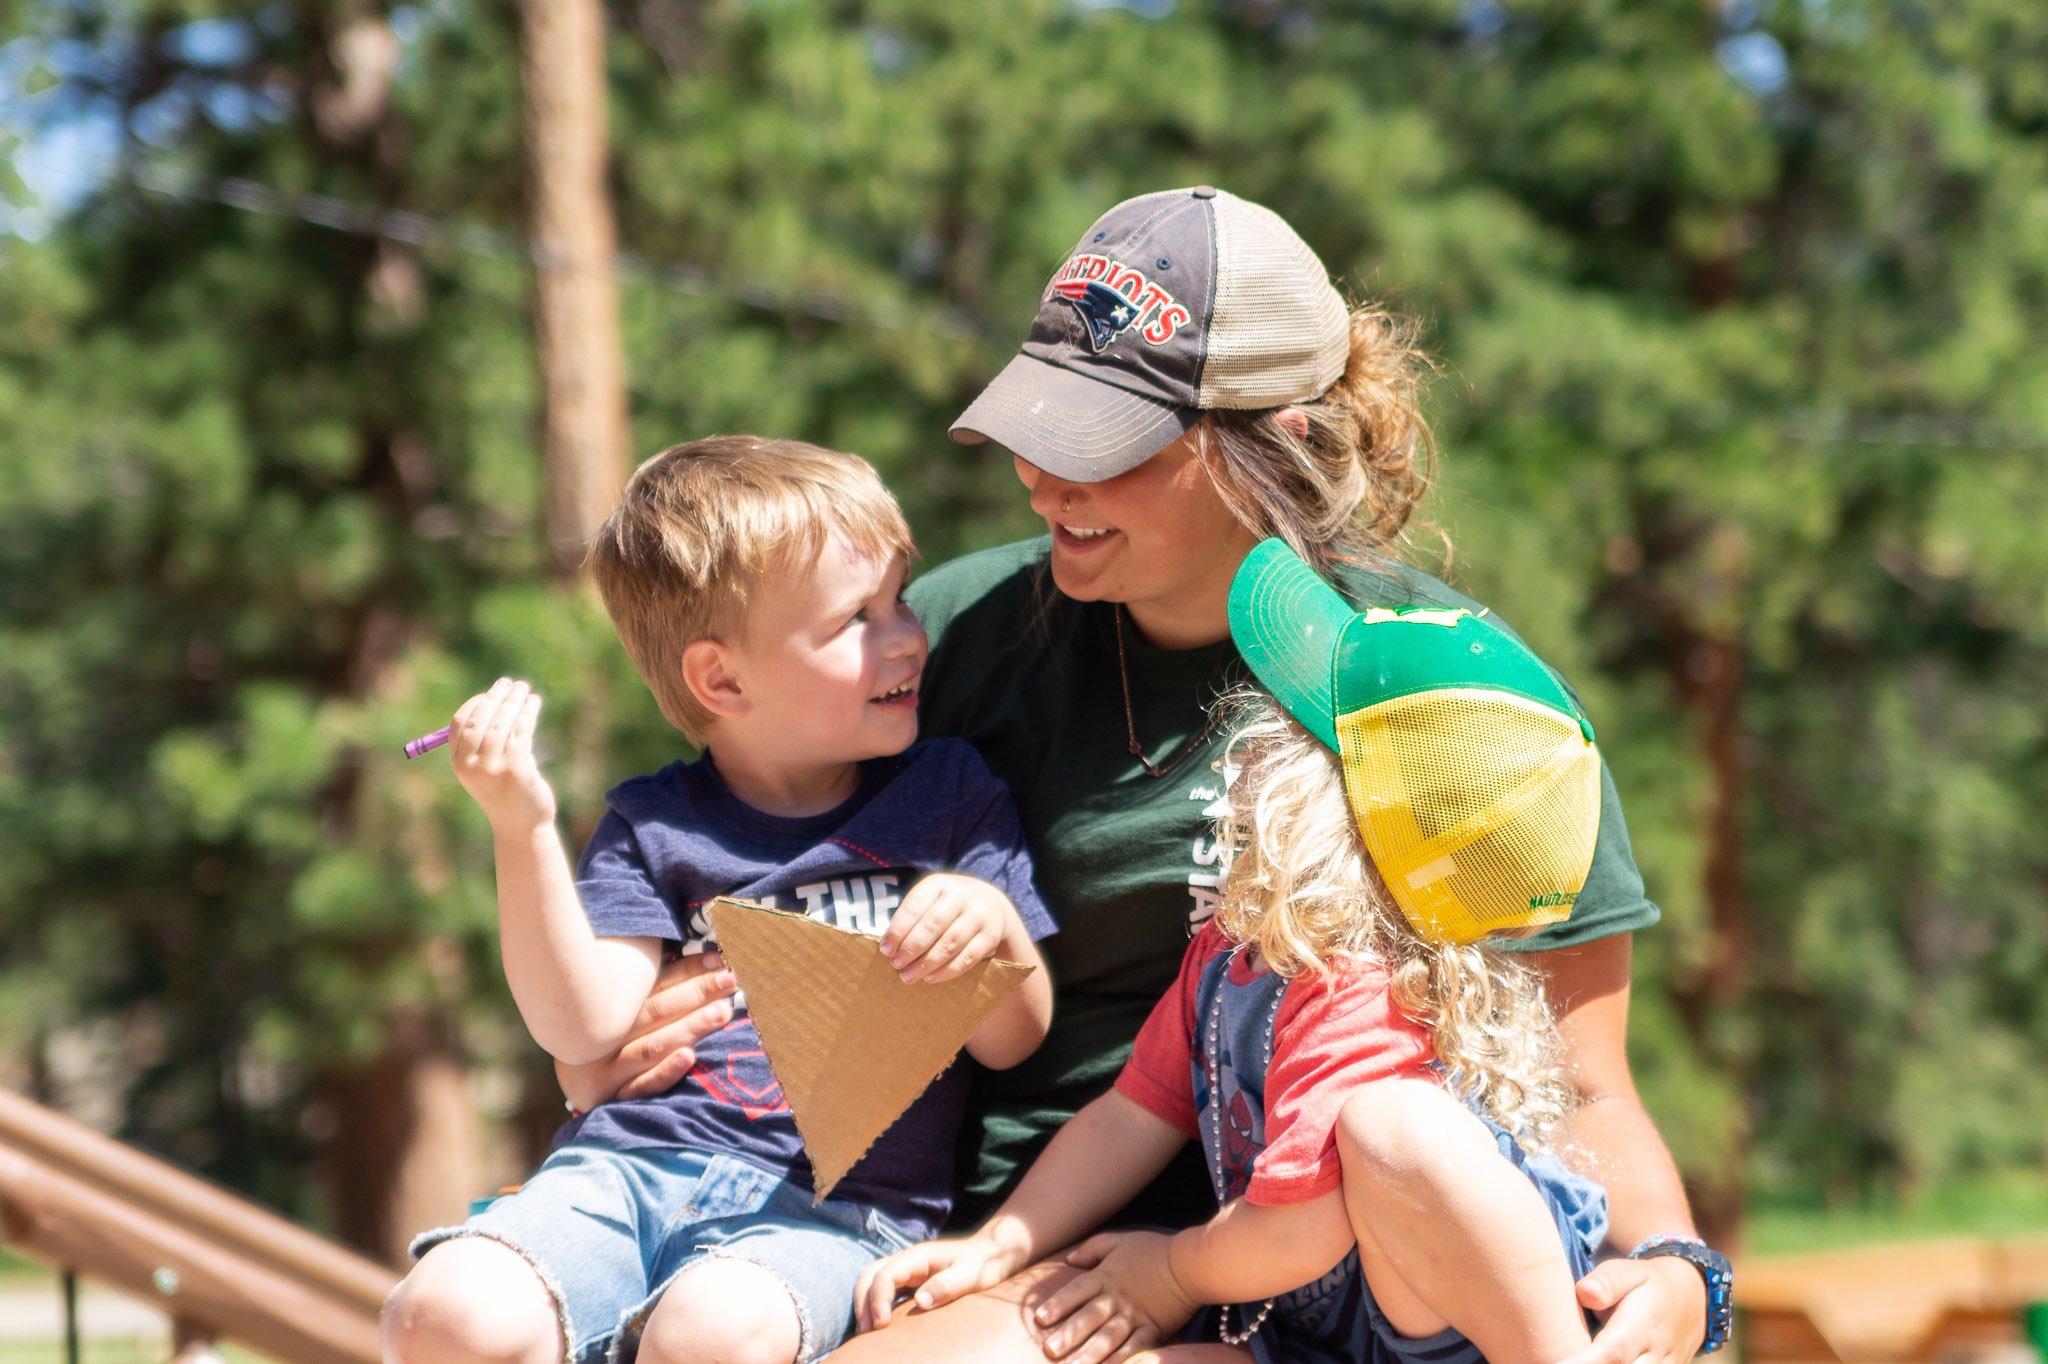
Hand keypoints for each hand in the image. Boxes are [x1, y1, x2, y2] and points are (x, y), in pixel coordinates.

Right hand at [449, 678, 554, 830]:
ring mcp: (493, 769)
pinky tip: (534, 703)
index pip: (461, 723)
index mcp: (459, 763)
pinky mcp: (516, 770)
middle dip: (497, 697)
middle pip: (482, 719)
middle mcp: (472, 766)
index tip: (492, 693)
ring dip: (515, 701)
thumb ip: (485, 741)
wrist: (521, 827)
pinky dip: (528, 712)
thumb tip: (496, 701)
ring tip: (524, 689)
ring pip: (503, 723)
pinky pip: (522, 731)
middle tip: (511, 683)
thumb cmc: (504, 793)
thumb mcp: (485, 768)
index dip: (477, 703)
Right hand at [555, 951, 737, 1110]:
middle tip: (730, 980)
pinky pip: (640, 1086)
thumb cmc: (609, 1037)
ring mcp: (604, 1068)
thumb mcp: (624, 1008)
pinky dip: (665, 1071)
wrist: (565, 1086)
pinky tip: (689, 1057)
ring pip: (651, 1046)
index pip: (656, 984)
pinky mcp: (609, 1098)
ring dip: (689, 1027)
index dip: (688, 970)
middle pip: (656, 1011)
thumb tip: (705, 959)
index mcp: (610, 1006)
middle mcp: (604, 1034)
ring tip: (721, 1012)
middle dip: (697, 993)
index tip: (719, 960)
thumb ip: (655, 988)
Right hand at [855, 1231, 1026, 1332]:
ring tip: (866, 1333)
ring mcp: (905, 1269)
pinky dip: (873, 1305)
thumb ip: (948, 1285)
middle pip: (869, 1275)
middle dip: (863, 1303)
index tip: (881, 1325)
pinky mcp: (907, 1280)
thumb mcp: (971, 1274)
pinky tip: (877, 1326)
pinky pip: (881, 1289)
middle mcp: (906, 1260)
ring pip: (871, 1281)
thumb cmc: (982, 1265)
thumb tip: (921, 1301)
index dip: (878, 1299)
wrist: (991, 1255)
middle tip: (866, 1333)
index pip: (886, 1274)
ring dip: (864, 1305)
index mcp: (918, 1256)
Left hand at [878, 872, 1015, 983]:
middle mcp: (962, 895)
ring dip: (926, 963)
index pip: (914, 906)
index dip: (898, 930)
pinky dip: (947, 970)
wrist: (992, 905)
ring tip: (908, 976)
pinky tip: (930, 977)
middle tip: (896, 964)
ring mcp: (979, 915)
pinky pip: (967, 957)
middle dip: (911, 948)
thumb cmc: (948, 906)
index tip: (885, 949)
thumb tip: (889, 947)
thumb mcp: (931, 899)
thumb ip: (913, 917)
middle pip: (933, 925)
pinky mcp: (991, 935)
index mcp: (939, 883)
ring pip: (950, 943)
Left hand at [1033, 1231, 1196, 1362]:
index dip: (1058, 1304)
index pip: (1077, 1291)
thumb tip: (1069, 1258)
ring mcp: (1135, 1315)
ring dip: (1090, 1354)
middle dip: (1069, 1335)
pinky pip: (1135, 1348)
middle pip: (1089, 1317)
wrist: (1190, 1262)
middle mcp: (1117, 1297)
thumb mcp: (1121, 1240)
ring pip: (1109, 1337)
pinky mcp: (1153, 1329)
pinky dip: (1122, 1359)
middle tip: (1050, 1351)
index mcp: (1107, 1276)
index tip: (1040, 1318)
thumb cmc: (1154, 1250)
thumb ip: (1094, 1248)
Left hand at [1558, 1254, 1707, 1363]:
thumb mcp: (1628, 1271)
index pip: (1612, 1353)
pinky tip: (1584, 1360)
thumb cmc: (1646, 1284)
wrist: (1691, 1300)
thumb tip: (1585, 1293)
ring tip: (1555, 1359)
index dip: (1582, 1363)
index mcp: (1643, 1326)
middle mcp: (1655, 1356)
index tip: (1553, 1363)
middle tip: (1547, 1359)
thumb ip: (1606, 1281)